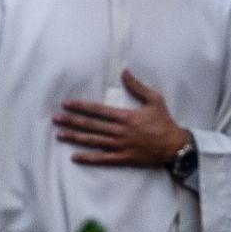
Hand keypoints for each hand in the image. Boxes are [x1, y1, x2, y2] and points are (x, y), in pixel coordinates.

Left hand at [54, 69, 189, 167]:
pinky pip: (103, 159)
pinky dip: (88, 158)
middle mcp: (120, 131)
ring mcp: (121, 146)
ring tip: (60, 135)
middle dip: (72, 121)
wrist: (175, 146)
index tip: (67, 104)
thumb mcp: (154, 99)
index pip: (98, 110)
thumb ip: (137, 86)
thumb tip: (124, 71)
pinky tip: (75, 157)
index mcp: (125, 116)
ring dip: (75, 138)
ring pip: (93, 141)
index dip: (81, 107)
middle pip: (91, 125)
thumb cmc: (164, 122)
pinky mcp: (124, 159)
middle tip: (55, 118)